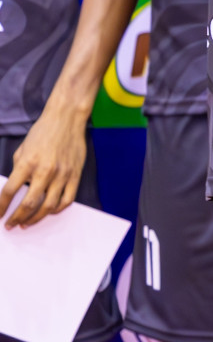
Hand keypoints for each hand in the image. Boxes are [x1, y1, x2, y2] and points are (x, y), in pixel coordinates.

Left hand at [0, 105, 87, 228]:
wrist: (67, 118)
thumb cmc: (42, 132)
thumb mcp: (22, 149)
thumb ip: (19, 170)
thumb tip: (17, 189)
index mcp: (28, 163)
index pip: (9, 191)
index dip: (1, 207)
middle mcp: (45, 171)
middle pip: (29, 204)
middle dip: (16, 218)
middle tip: (11, 225)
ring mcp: (62, 174)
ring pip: (48, 206)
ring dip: (35, 218)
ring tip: (27, 223)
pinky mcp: (75, 174)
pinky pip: (67, 199)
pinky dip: (57, 210)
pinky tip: (49, 212)